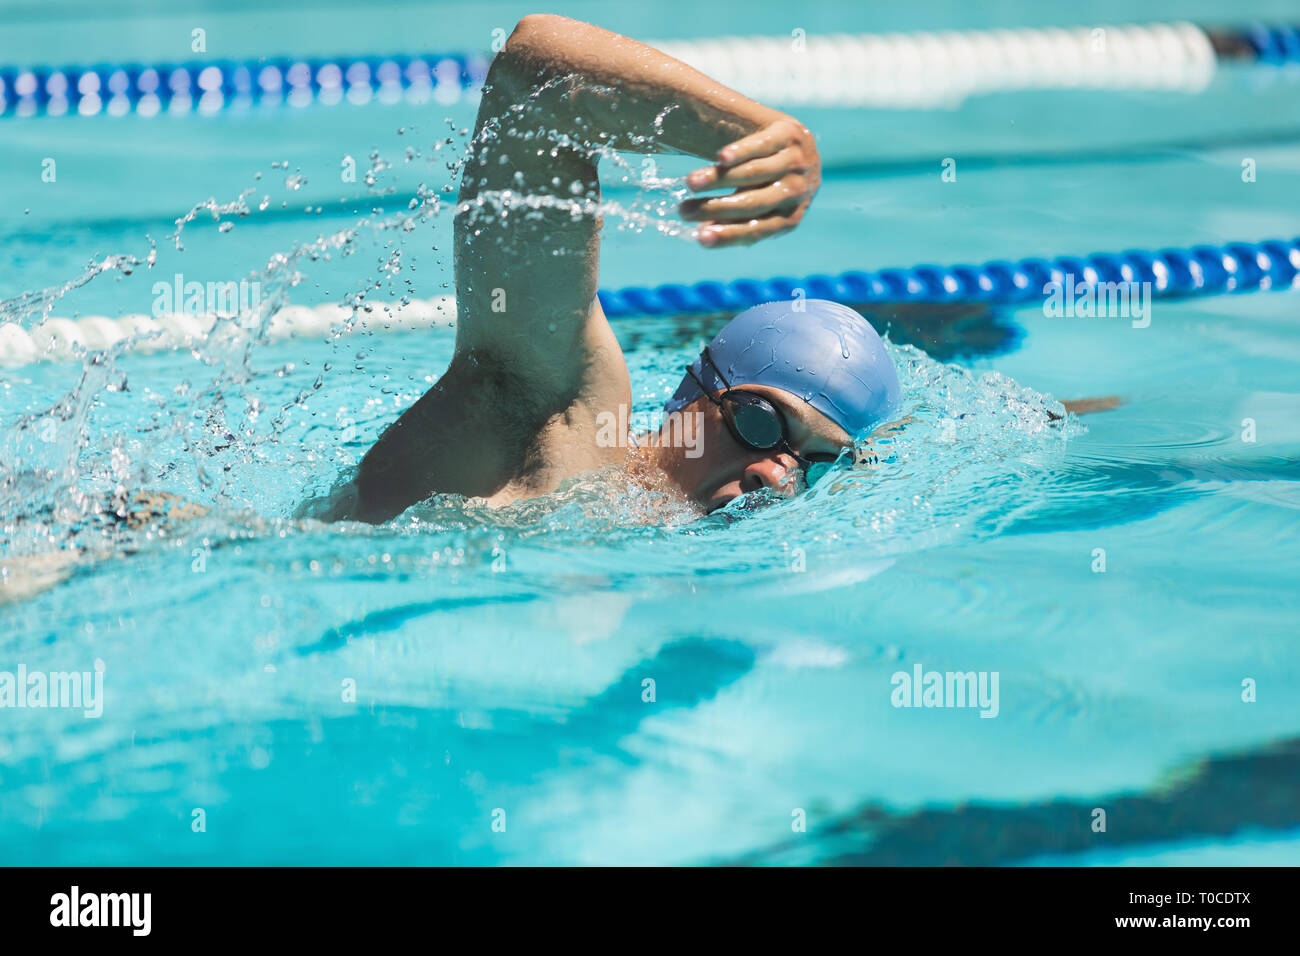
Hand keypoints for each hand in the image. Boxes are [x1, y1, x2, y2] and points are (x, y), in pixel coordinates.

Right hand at [680, 115, 820, 247]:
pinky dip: (741, 152)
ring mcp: (797, 161)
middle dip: (716, 208)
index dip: (728, 235)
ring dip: (719, 179)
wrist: (793, 142)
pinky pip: (762, 145)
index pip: (758, 230)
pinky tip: (721, 158)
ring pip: (754, 173)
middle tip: (683, 211)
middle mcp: (798, 191)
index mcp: (790, 217)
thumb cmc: (767, 183)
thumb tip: (702, 236)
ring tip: (690, 183)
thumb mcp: (757, 206)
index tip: (700, 238)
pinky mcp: (790, 133)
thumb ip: (734, 221)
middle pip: (753, 203)